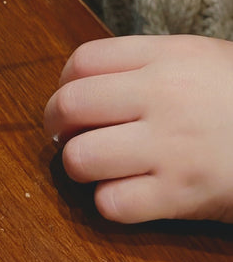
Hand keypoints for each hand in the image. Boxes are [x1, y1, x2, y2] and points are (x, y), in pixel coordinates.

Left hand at [43, 34, 232, 223]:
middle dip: (58, 126)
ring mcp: (170, 147)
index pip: (82, 62)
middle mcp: (162, 97)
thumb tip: (87, 83)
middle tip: (69, 137)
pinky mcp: (180, 195)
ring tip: (100, 167)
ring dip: (81, 167)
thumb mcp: (203, 60)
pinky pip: (111, 204)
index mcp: (167, 58)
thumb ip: (147, 65)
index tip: (72, 102)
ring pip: (80, 158)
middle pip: (70, 106)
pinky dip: (110, 203)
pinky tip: (129, 194)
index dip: (64, 85)